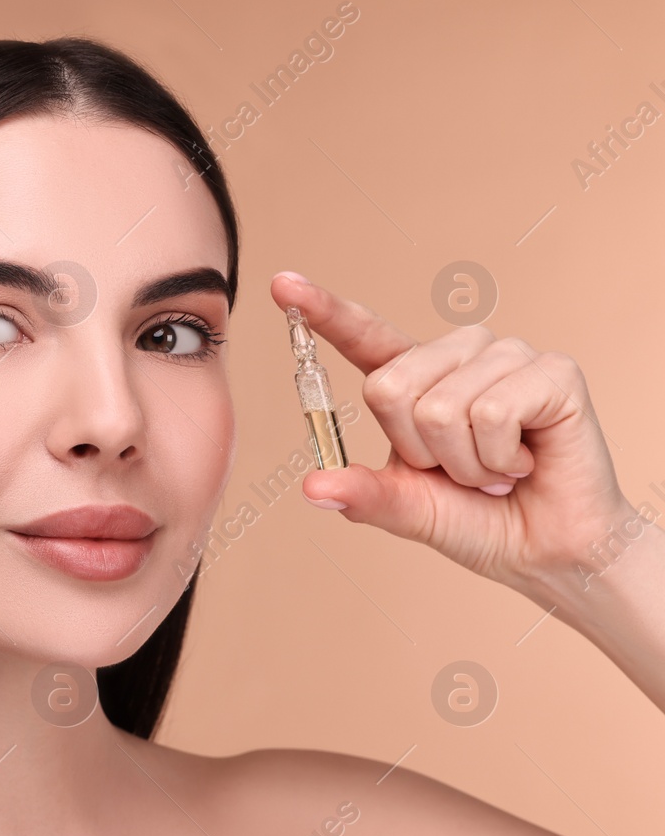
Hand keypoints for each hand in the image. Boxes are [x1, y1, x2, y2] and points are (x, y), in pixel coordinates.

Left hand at [270, 271, 637, 597]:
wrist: (546, 550)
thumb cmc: (477, 521)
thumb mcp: (406, 509)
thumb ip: (362, 493)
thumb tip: (312, 486)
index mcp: (416, 377)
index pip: (364, 335)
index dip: (324, 310)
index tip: (282, 285)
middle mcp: (459, 354)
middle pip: (391, 388)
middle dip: (419, 450)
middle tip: (460, 469)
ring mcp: (506, 356)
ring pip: (441, 406)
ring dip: (464, 462)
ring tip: (496, 467)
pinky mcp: (552, 370)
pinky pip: (491, 414)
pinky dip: (498, 457)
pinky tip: (524, 460)